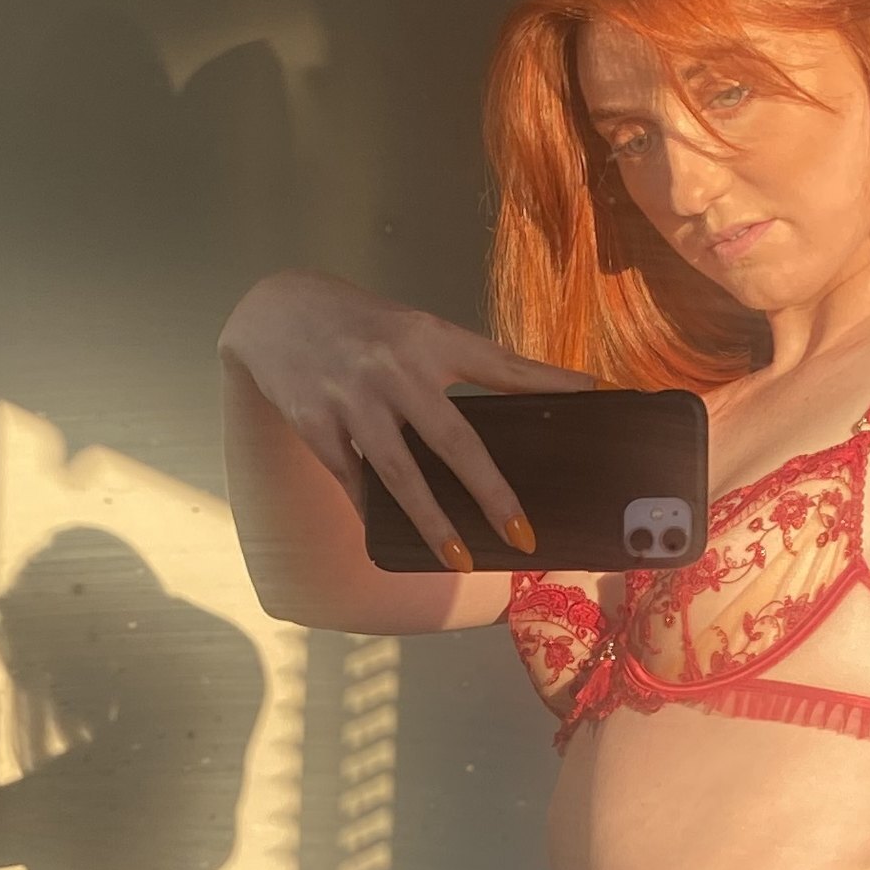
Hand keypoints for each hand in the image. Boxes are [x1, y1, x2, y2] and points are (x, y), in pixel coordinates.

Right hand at [221, 270, 584, 570]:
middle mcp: (394, 369)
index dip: (547, 381)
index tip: (591, 397)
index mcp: (429, 340)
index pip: (499, 365)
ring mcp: (352, 400)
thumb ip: (469, 362)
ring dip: (431, 521)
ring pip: (399, 473)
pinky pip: (351, 479)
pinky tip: (390, 537)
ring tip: (459, 557)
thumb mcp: (417, 330)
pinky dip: (372, 510)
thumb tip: (539, 393)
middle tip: (520, 534)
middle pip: (452, 439)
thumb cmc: (362, 327)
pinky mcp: (315, 425)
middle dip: (489, 492)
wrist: (278, 311)